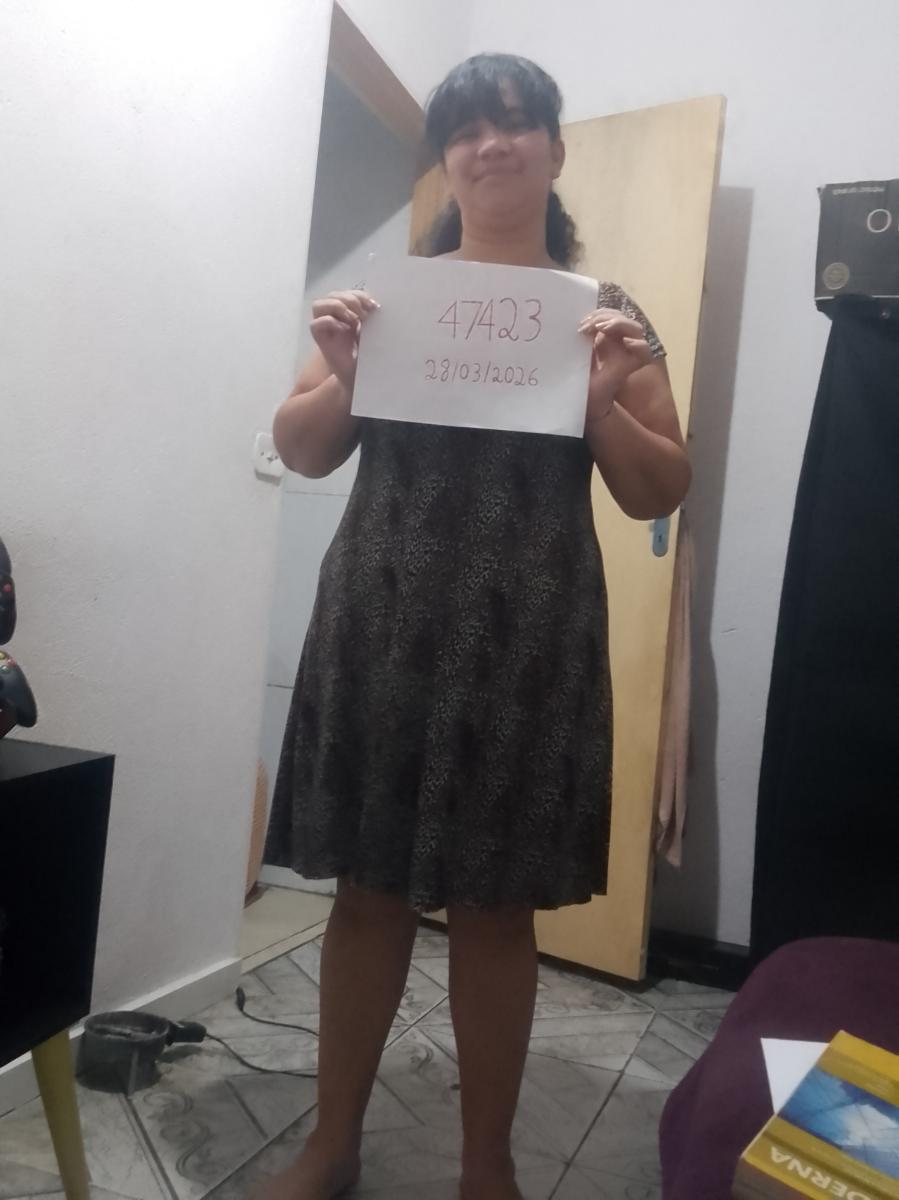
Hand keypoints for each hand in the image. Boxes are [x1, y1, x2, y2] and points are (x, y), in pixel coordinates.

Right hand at [310, 289, 378, 388]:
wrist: (359, 374)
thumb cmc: (365, 353)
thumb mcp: (370, 330)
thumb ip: (368, 316)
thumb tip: (372, 305)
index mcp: (346, 311)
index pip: (347, 292)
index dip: (359, 295)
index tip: (373, 306)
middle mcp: (333, 316)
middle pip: (332, 295)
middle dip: (349, 300)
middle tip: (364, 314)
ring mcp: (324, 327)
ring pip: (318, 304)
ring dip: (337, 306)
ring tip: (352, 319)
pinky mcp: (319, 339)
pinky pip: (315, 324)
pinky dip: (329, 322)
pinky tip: (344, 329)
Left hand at [579, 308, 652, 423]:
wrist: (585, 401)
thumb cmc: (581, 377)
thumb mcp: (578, 351)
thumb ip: (582, 335)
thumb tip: (574, 317)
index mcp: (606, 336)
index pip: (610, 314)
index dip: (598, 313)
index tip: (582, 323)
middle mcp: (619, 341)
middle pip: (623, 317)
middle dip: (606, 316)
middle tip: (589, 326)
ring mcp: (628, 352)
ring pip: (635, 328)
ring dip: (619, 323)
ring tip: (601, 329)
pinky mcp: (633, 365)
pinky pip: (645, 351)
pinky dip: (638, 345)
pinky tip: (626, 343)